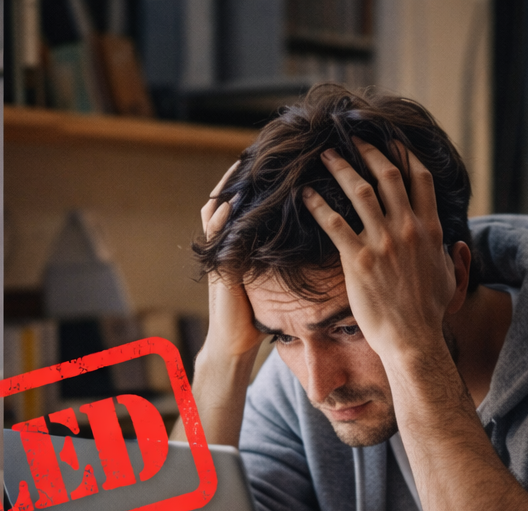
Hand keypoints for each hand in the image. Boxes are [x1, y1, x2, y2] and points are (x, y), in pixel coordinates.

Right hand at [200, 160, 266, 363]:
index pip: (246, 206)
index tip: (270, 160)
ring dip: (226, 190)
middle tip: (251, 150)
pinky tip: (229, 204)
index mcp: (242, 246)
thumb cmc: (256, 316)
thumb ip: (280, 259)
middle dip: (237, 177)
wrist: (236, 343)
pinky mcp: (219, 268)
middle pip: (227, 200)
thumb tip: (311, 244)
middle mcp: (228, 246)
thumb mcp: (272, 281)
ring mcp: (221, 256)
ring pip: (216, 213)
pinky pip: (216, 238)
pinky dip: (221, 220)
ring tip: (238, 165)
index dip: (253, 184)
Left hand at [301, 141, 457, 361]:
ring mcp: (383, 243)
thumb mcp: (450, 278)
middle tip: (350, 138)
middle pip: (388, 175)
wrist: (412, 339)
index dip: (404, 154)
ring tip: (326, 156)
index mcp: (430, 229)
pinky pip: (334, 224)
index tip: (390, 140)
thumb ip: (451, 256)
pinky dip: (318, 206)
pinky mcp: (359, 260)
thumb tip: (456, 245)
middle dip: (368, 151)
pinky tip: (304, 195)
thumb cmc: (429, 313)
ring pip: (361, 192)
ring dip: (341, 169)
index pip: (420, 178)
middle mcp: (408, 229)